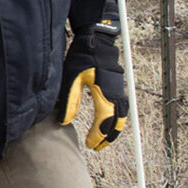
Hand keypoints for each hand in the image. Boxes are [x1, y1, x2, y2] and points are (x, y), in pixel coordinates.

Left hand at [57, 28, 127, 149]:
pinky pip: (121, 108)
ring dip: (114, 130)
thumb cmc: (83, 57)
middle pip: (117, 123)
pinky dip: (116, 119)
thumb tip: (65, 122)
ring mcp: (119, 90)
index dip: (97, 136)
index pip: (104, 122)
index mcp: (104, 94)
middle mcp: (116, 94)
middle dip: (107, 137)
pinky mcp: (118, 87)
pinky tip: (107, 122)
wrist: (96, 40)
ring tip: (103, 139)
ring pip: (122, 117)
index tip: (90, 145)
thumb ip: (69, 101)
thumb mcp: (71, 79)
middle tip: (97, 147)